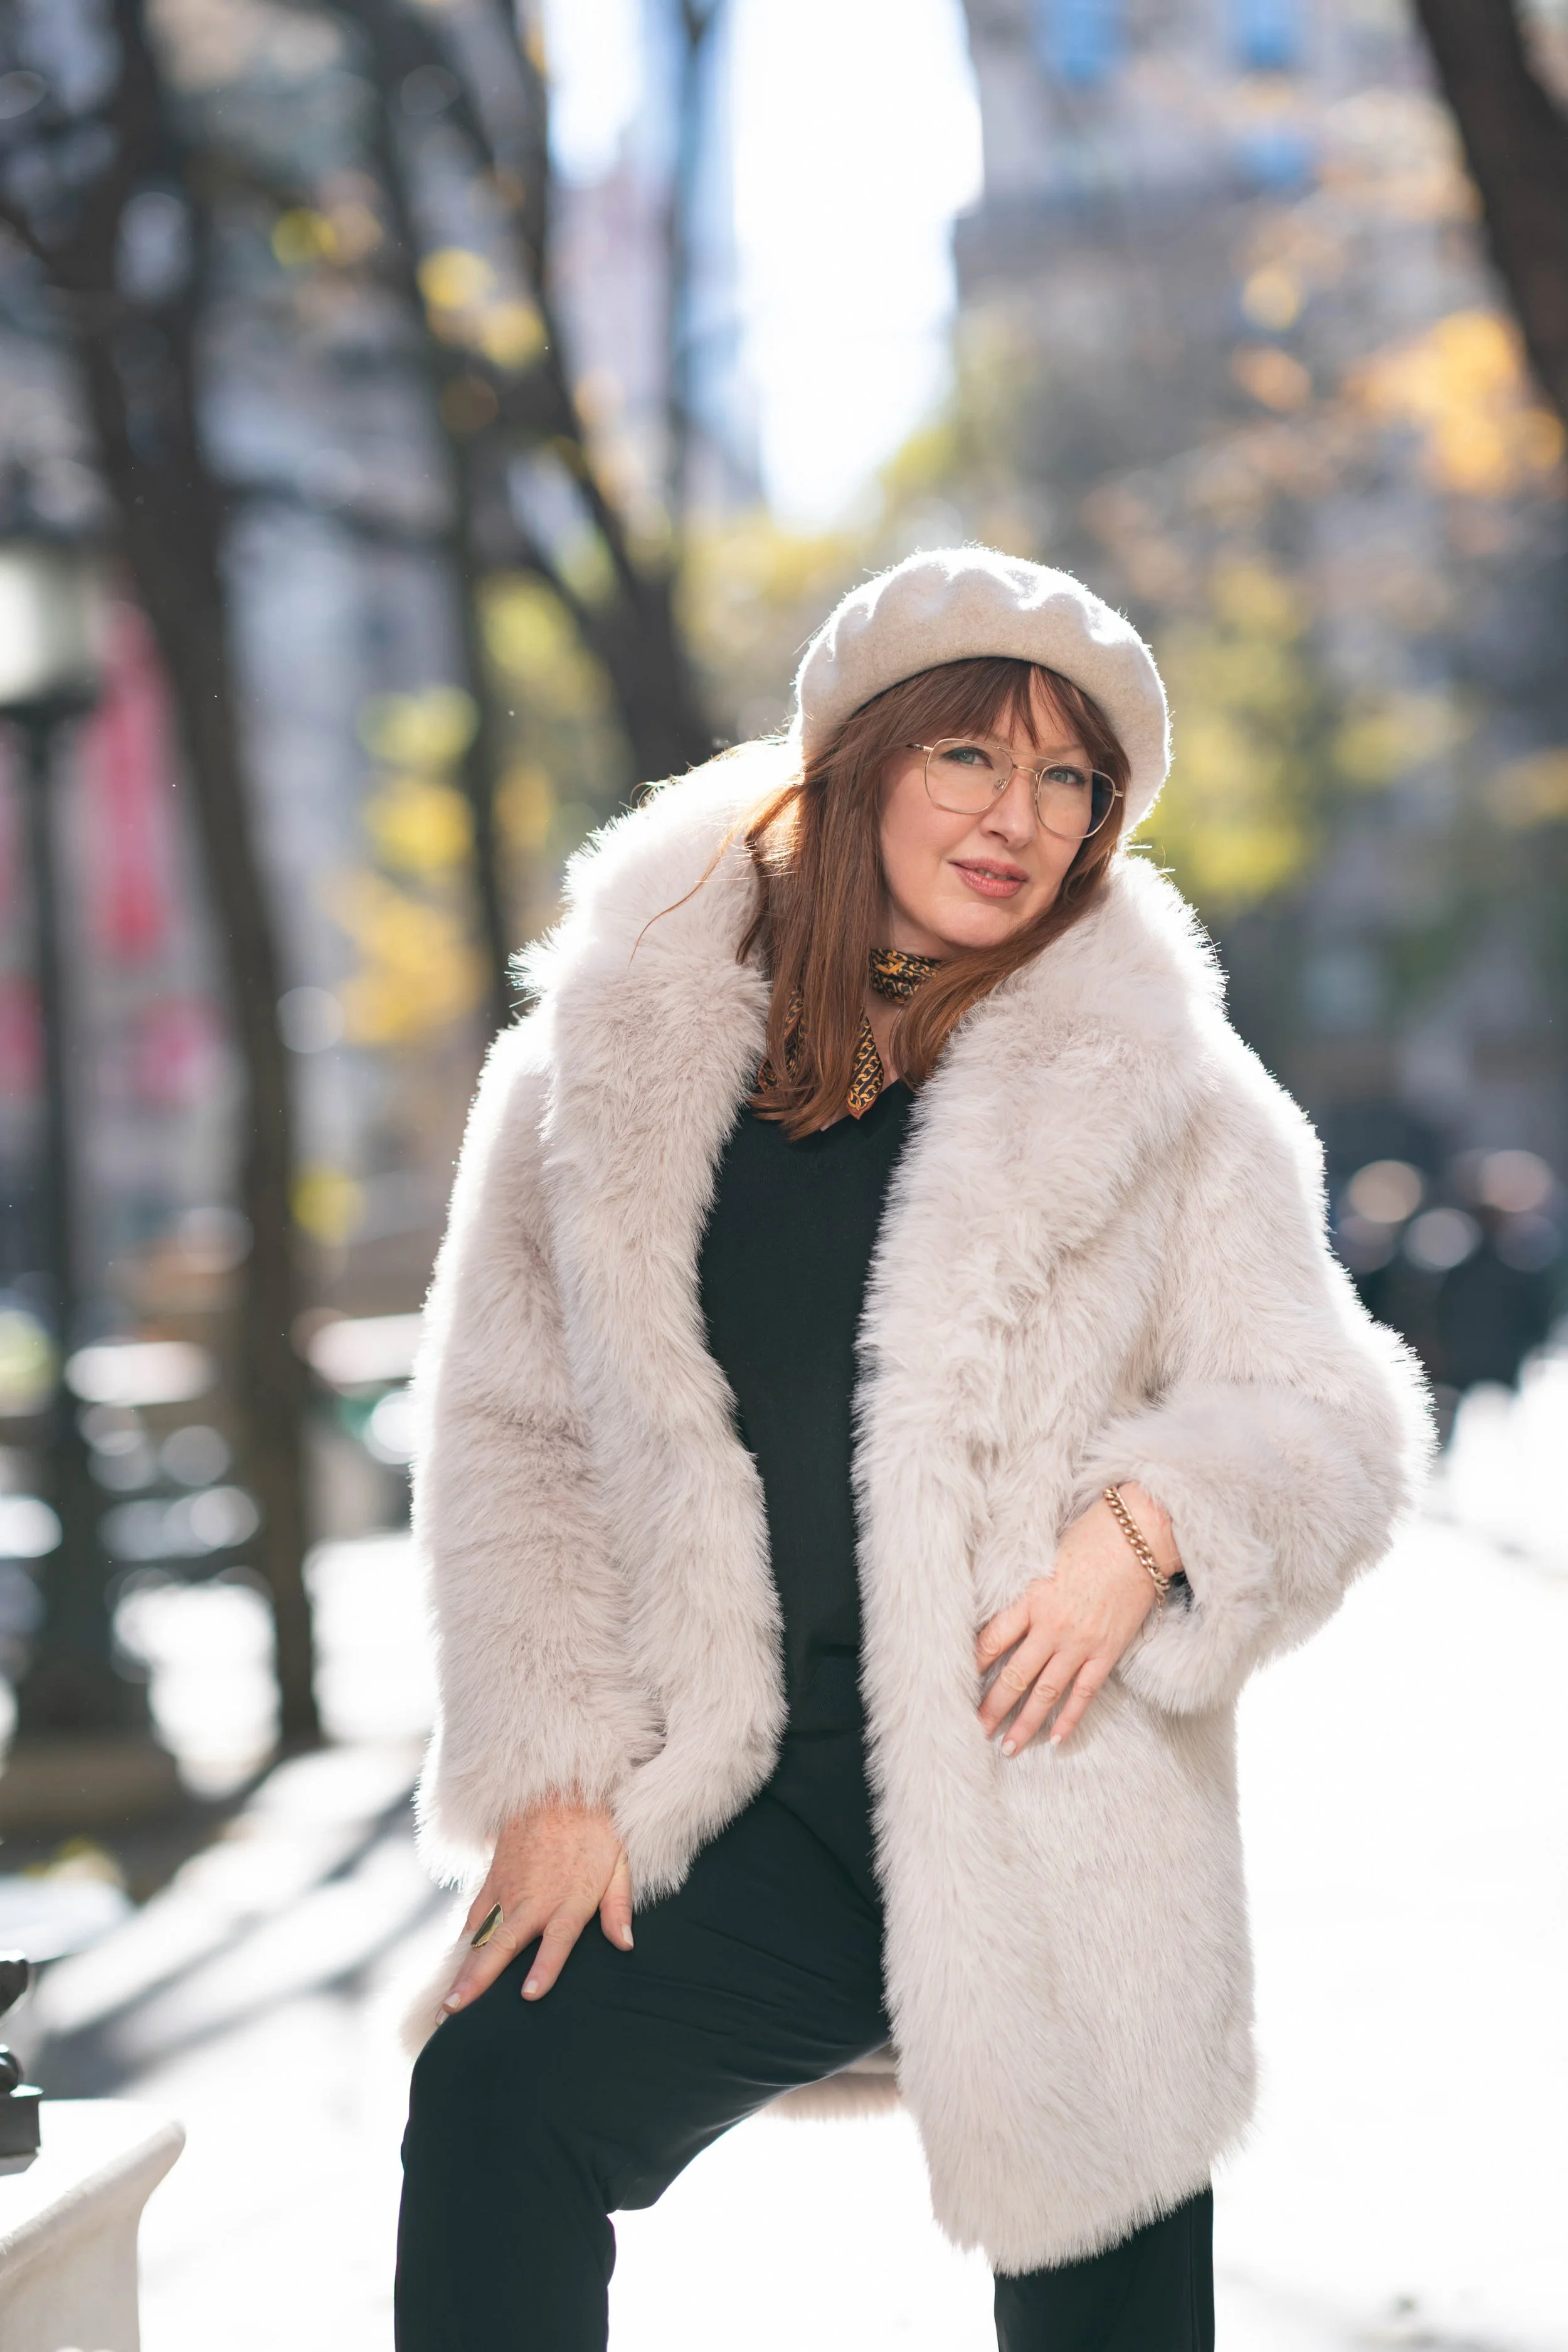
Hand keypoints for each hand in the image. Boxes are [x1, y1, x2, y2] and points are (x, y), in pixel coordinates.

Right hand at [441, 1800, 632, 2012]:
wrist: (559, 1787)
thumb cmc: (593, 1831)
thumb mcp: (618, 1864)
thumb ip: (619, 1907)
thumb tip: (626, 1944)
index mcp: (569, 1899)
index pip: (557, 1940)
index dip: (545, 1967)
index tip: (529, 1995)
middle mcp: (534, 1899)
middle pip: (503, 1944)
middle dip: (478, 1981)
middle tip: (455, 2012)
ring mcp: (508, 1890)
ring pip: (481, 1936)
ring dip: (462, 1971)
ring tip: (446, 2006)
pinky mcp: (492, 1880)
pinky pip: (474, 1916)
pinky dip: (462, 1943)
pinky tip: (451, 1968)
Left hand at [975, 1484, 1179, 1753]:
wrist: (1141, 1534)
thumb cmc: (1091, 1536)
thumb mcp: (1045, 1557)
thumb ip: (1027, 1590)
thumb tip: (1007, 1613)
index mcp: (1031, 1598)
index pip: (991, 1641)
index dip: (971, 1665)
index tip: (953, 1684)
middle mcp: (1052, 1626)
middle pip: (1013, 1676)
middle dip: (992, 1708)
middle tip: (975, 1730)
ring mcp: (1080, 1642)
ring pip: (1045, 1692)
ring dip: (1025, 1723)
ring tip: (1008, 1747)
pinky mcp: (1107, 1652)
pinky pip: (1084, 1693)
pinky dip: (1069, 1718)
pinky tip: (1055, 1740)